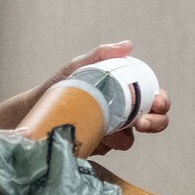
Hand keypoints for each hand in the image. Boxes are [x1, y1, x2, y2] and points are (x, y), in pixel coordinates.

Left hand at [43, 40, 171, 153]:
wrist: (33, 110)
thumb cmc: (60, 87)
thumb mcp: (78, 67)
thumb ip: (101, 55)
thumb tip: (128, 45)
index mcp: (125, 95)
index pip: (154, 99)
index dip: (161, 102)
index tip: (155, 103)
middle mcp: (122, 115)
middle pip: (153, 123)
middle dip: (155, 123)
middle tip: (141, 123)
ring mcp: (110, 134)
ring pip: (128, 140)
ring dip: (121, 137)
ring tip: (104, 131)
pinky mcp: (97, 148)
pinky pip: (106, 150)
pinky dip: (101, 143)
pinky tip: (89, 137)